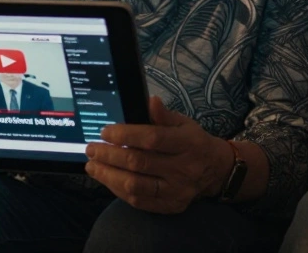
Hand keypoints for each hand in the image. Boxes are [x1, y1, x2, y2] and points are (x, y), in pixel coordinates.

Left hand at [85, 97, 231, 213]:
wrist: (215, 170)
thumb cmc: (193, 142)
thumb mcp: (184, 123)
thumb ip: (164, 116)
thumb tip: (150, 101)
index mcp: (188, 143)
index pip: (153, 139)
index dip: (126, 135)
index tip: (105, 132)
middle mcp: (183, 169)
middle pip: (139, 163)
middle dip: (110, 155)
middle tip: (92, 149)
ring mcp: (176, 190)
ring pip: (135, 186)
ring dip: (108, 175)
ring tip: (92, 165)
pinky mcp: (170, 206)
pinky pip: (138, 201)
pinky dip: (118, 190)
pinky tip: (107, 178)